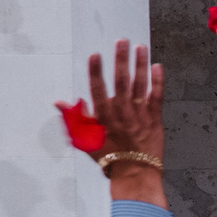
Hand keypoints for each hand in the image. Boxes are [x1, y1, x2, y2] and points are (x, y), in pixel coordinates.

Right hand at [85, 40, 166, 204]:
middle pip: (120, 81)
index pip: (98, 89)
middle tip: (121, 41)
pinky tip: (157, 66)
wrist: (135, 175)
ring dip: (139, 64)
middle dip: (120, 59)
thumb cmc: (110, 158)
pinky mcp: (155, 120)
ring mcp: (140, 116)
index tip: (95, 55)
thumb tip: (58, 102)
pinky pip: (157, 97)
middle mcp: (122, 113)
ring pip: (140, 85)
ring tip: (140, 47)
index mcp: (104, 117)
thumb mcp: (86, 139)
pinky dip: (158, 82)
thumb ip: (74, 118)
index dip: (95, 72)